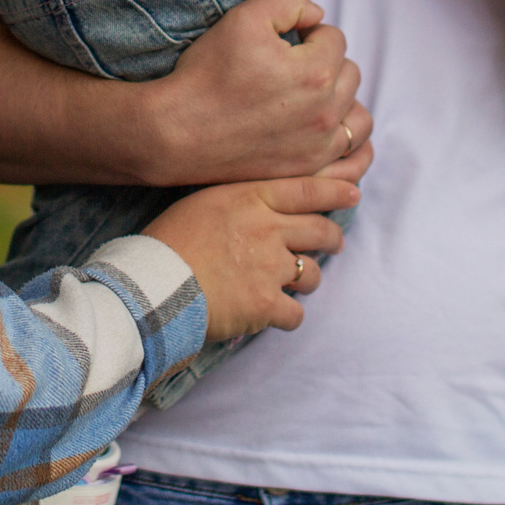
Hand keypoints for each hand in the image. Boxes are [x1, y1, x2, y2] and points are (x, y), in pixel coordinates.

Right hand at [143, 174, 360, 342]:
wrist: (152, 284)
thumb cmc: (168, 241)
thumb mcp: (203, 202)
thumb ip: (240, 200)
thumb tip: (265, 207)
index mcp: (249, 198)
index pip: (306, 189)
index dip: (335, 191)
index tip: (352, 194)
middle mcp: (266, 228)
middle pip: (320, 230)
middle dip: (332, 238)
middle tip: (332, 243)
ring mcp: (269, 267)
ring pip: (313, 273)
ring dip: (307, 279)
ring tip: (293, 284)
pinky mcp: (265, 304)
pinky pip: (296, 313)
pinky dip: (287, 315)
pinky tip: (273, 314)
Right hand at [145, 0, 373, 183]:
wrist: (178, 131)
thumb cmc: (208, 73)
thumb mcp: (243, 17)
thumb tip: (316, 14)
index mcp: (317, 72)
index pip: (334, 38)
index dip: (307, 33)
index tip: (281, 43)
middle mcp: (326, 112)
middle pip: (350, 73)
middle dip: (325, 63)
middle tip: (289, 66)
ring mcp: (320, 146)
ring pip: (357, 114)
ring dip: (341, 98)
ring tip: (310, 95)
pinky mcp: (308, 169)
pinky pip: (351, 154)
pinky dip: (342, 135)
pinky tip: (323, 127)